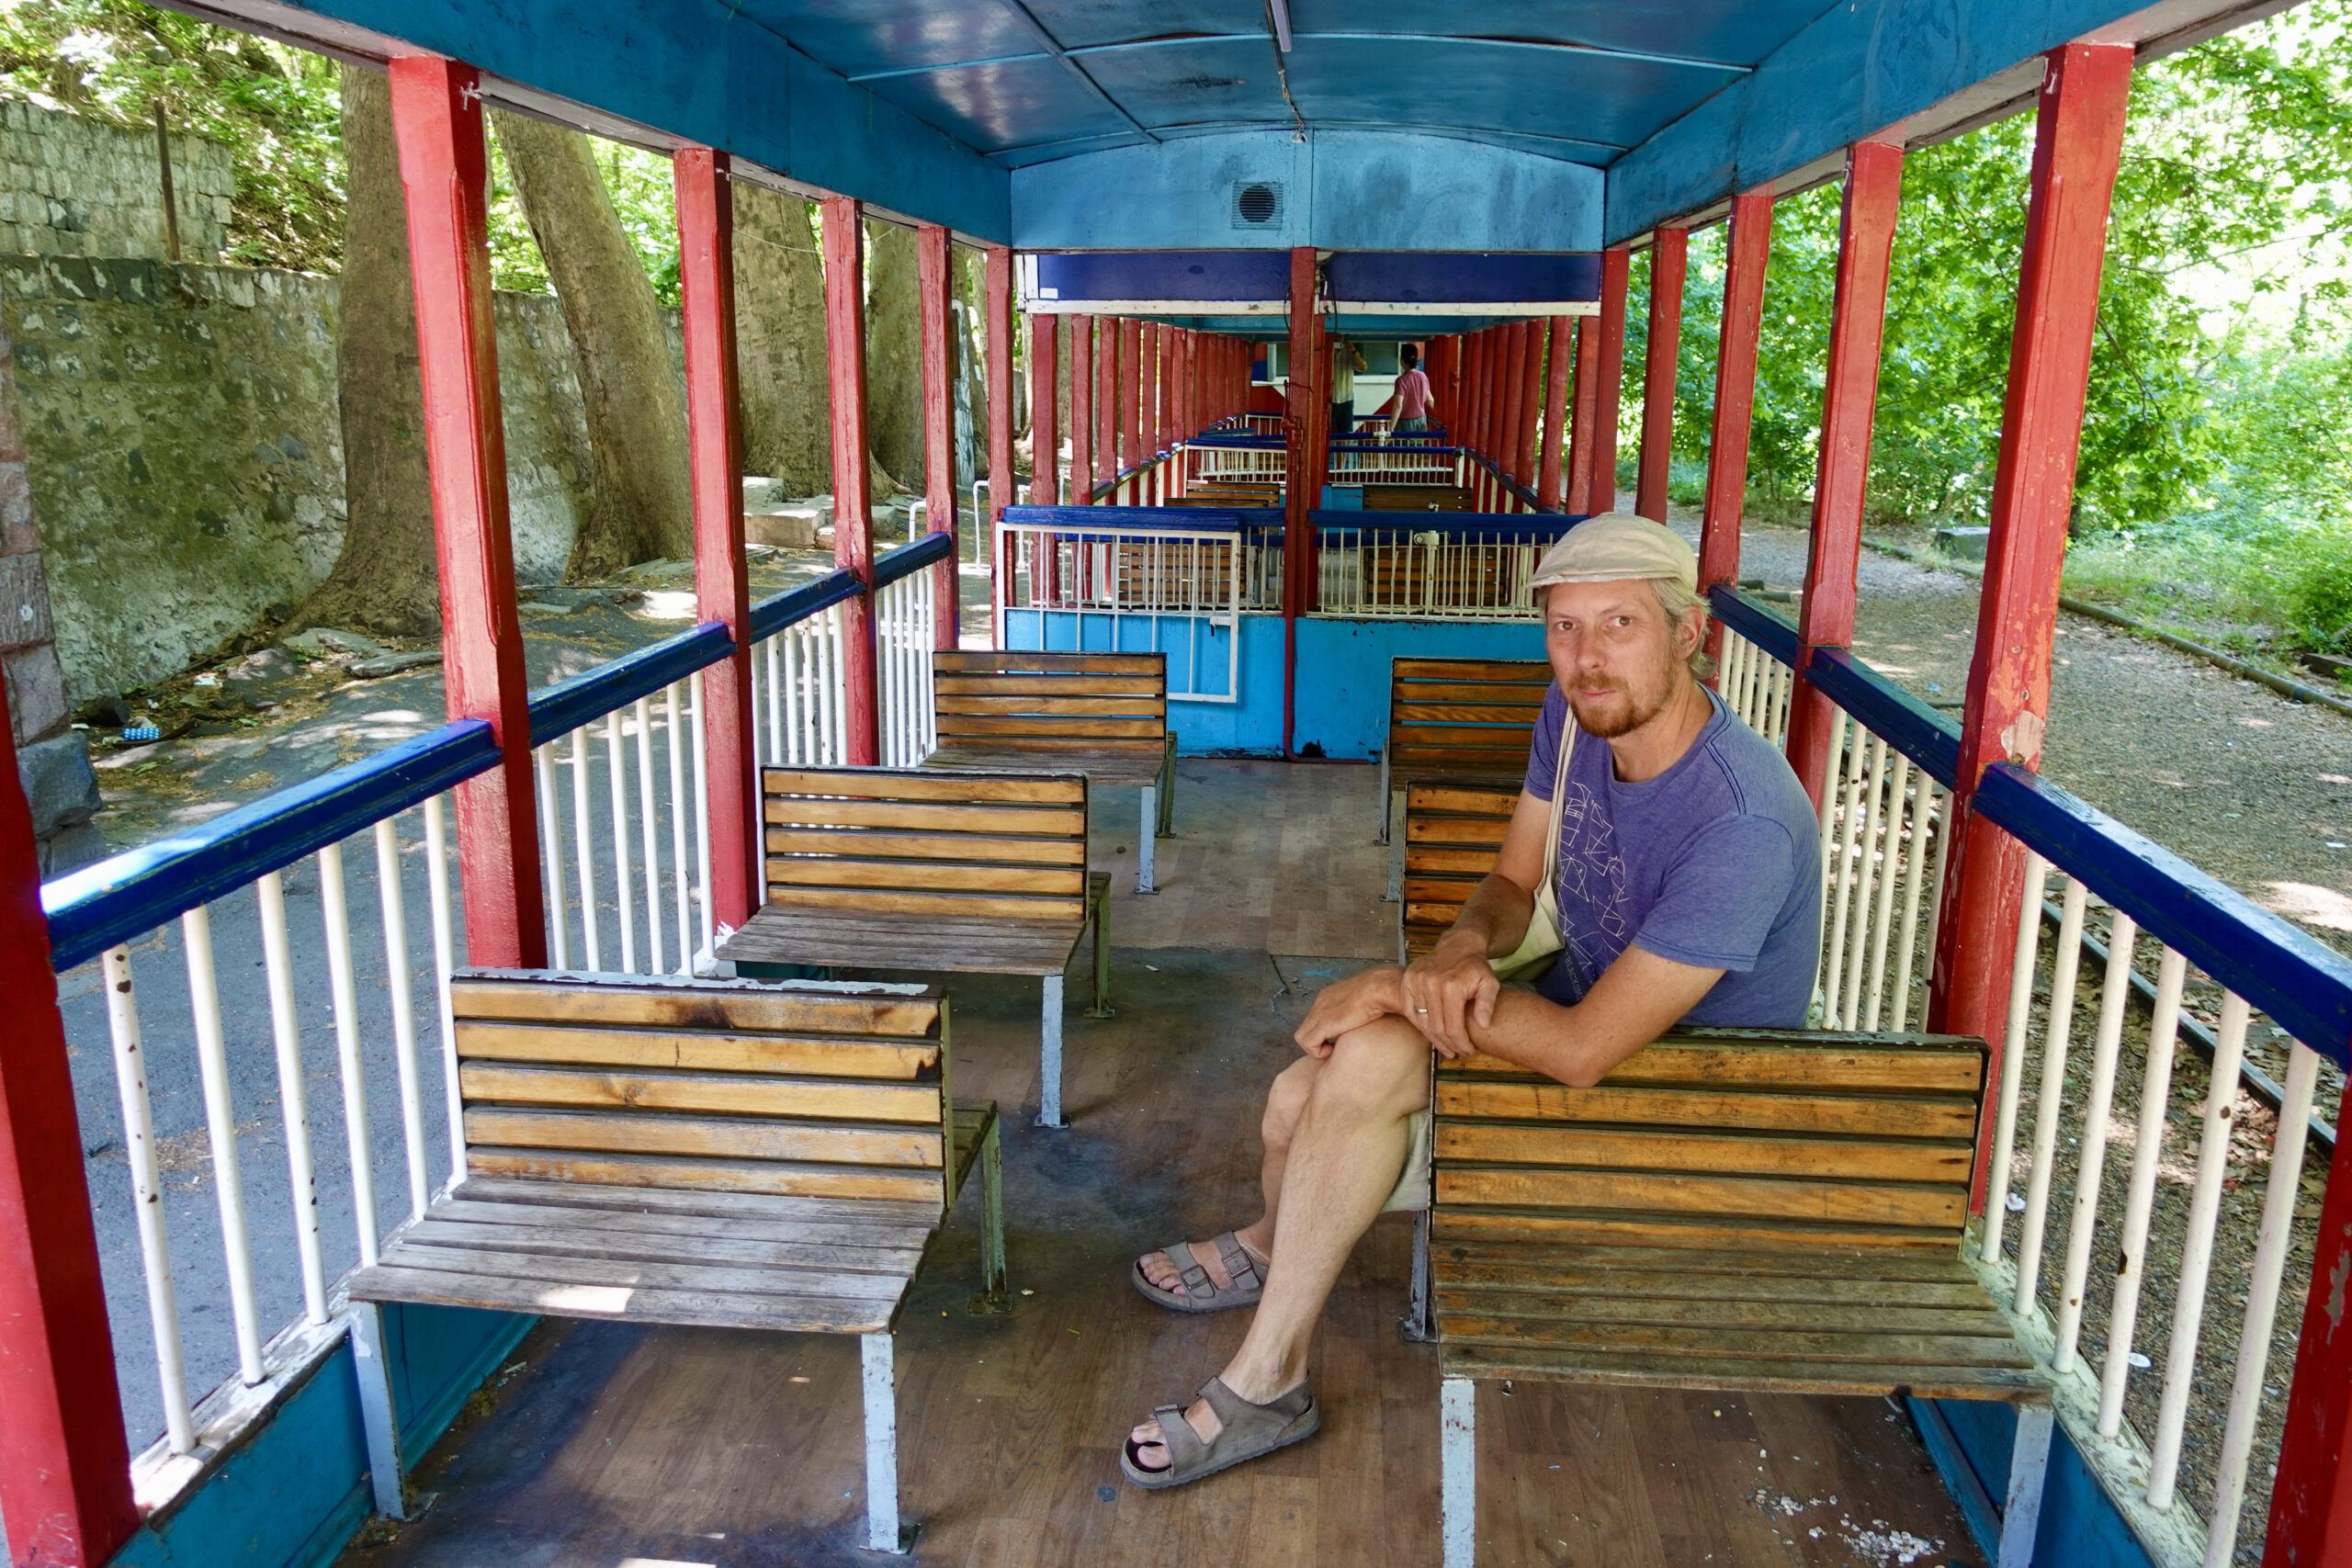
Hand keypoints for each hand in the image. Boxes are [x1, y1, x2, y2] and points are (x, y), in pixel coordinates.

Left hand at [1292, 966, 1402, 1056]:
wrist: (1383, 988)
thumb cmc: (1384, 992)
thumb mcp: (1370, 998)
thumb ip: (1364, 1006)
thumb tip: (1375, 1013)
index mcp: (1331, 995)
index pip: (1318, 1016)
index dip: (1327, 1032)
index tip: (1342, 1038)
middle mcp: (1321, 1002)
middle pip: (1308, 1027)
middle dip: (1320, 1041)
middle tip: (1337, 1047)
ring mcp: (1319, 1012)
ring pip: (1303, 1037)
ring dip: (1317, 1048)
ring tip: (1335, 1051)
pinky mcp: (1322, 1024)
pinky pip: (1307, 1044)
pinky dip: (1318, 1052)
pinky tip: (1335, 1051)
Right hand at [1398, 931, 1500, 1058]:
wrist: (1458, 945)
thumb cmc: (1475, 967)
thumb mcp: (1489, 983)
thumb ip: (1487, 1004)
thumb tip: (1483, 1025)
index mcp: (1451, 986)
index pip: (1453, 1026)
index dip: (1461, 1043)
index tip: (1468, 1050)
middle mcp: (1431, 983)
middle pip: (1436, 1027)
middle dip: (1449, 1044)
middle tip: (1457, 1052)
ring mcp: (1416, 981)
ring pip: (1422, 1022)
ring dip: (1434, 1038)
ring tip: (1445, 1047)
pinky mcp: (1407, 980)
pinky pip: (1409, 1010)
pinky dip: (1419, 1024)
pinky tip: (1430, 1032)